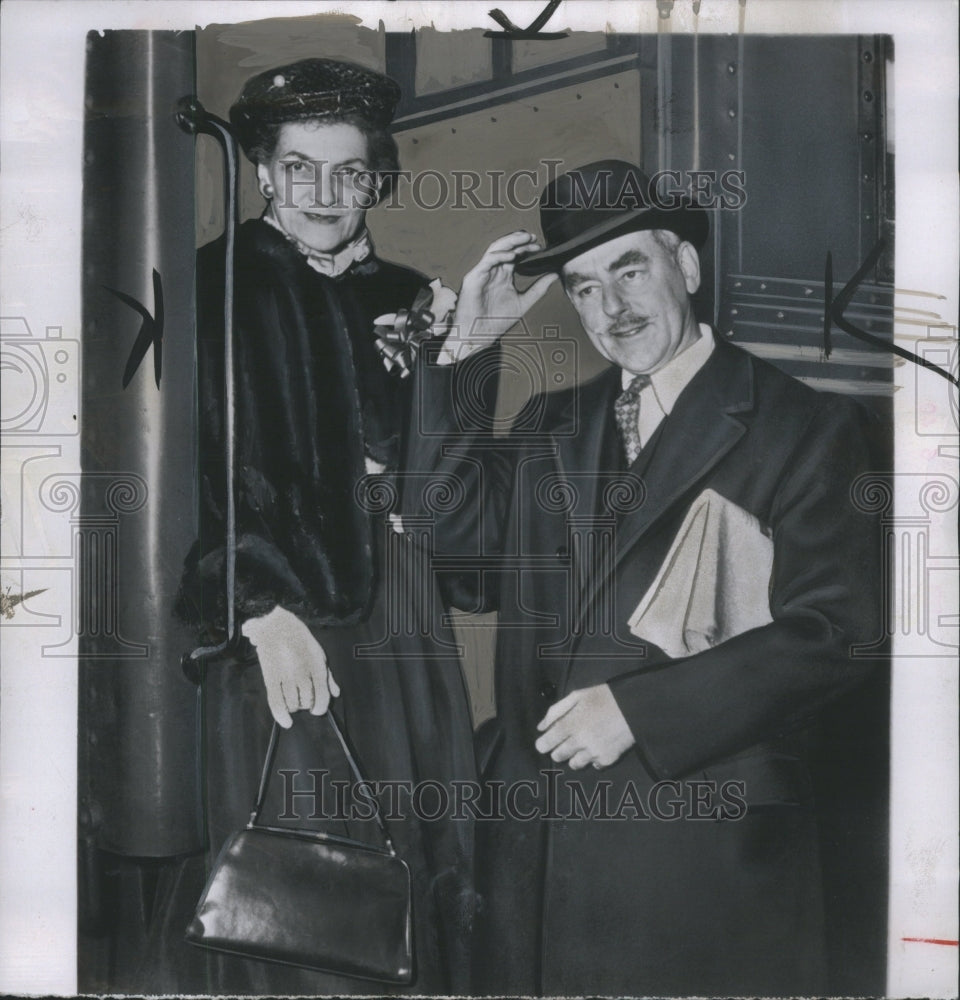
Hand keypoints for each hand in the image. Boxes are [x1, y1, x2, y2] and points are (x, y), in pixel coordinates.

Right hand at [241, 605, 339, 727]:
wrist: (275, 624)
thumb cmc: (299, 638)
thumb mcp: (319, 653)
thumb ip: (328, 675)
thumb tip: (335, 693)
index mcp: (316, 665)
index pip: (322, 695)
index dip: (321, 706)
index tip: (317, 710)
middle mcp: (302, 672)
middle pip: (307, 701)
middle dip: (307, 704)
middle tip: (304, 700)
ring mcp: (285, 676)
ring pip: (293, 704)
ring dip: (295, 707)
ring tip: (294, 700)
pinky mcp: (270, 678)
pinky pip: (276, 702)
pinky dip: (281, 715)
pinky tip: (286, 721)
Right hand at [448, 231, 557, 357]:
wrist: (480, 336)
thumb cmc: (497, 321)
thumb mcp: (524, 302)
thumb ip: (539, 288)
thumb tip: (555, 274)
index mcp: (504, 275)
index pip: (516, 255)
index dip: (527, 248)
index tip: (540, 247)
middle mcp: (493, 271)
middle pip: (506, 248)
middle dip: (519, 240)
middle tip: (534, 237)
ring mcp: (483, 273)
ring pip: (495, 249)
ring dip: (510, 241)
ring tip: (524, 238)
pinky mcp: (474, 277)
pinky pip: (487, 261)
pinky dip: (500, 256)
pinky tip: (513, 255)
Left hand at [535, 684, 635, 769]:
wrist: (634, 706)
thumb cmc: (604, 697)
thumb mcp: (577, 696)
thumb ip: (556, 711)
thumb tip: (541, 727)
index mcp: (570, 723)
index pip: (546, 743)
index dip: (543, 744)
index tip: (544, 743)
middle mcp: (580, 741)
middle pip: (558, 756)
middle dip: (558, 750)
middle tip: (567, 740)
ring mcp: (594, 752)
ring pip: (574, 764)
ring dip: (575, 756)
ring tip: (583, 744)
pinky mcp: (607, 759)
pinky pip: (593, 765)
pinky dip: (593, 758)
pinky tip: (598, 746)